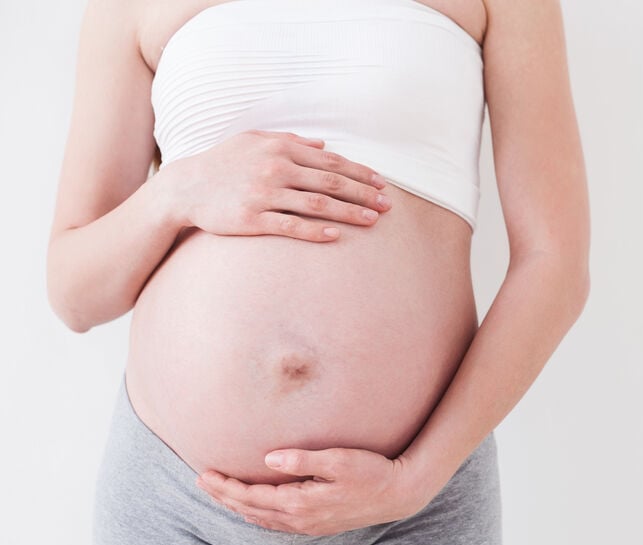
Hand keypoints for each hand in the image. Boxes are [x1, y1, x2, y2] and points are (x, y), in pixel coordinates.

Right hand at [164, 129, 391, 241]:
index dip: (360, 173)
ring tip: (372, 221)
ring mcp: (264, 194)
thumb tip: (324, 145)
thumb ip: (291, 140)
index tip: (381, 184)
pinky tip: (337, 236)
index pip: (331, 161)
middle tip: (387, 206)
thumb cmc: (224, 163)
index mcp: (280, 148)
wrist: (185, 188)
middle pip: (331, 182)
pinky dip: (316, 231)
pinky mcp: (252, 219)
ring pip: (317, 204)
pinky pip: (291, 226)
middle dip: (363, 194)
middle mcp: (275, 168)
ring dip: (348, 213)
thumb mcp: (254, 140)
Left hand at [195, 447, 432, 535]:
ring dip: (238, 507)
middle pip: (251, 511)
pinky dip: (257, 516)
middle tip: (202, 482)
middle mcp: (301, 519)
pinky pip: (277, 525)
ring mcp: (309, 525)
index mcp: (301, 503)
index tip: (206, 474)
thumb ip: (302, 460)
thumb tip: (268, 460)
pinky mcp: (318, 525)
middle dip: (224, 496)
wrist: (399, 494)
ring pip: (262, 520)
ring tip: (220, 494)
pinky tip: (253, 510)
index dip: (226, 487)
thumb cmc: (372, 472)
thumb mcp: (339, 460)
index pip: (253, 496)